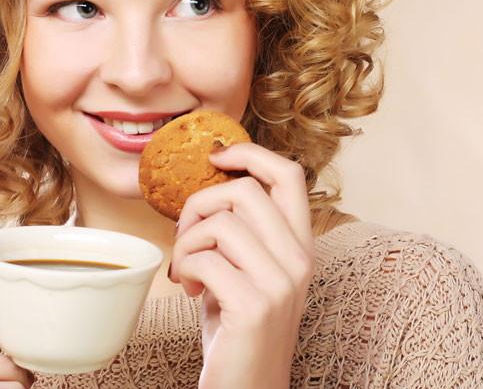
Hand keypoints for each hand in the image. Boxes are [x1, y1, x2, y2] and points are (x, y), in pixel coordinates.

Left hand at [169, 143, 314, 388]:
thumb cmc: (238, 329)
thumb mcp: (248, 272)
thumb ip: (241, 233)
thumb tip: (208, 188)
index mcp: (300, 245)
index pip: (289, 175)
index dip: (250, 153)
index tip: (216, 157)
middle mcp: (299, 260)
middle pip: (244, 190)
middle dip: (198, 205)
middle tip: (186, 237)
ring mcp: (281, 283)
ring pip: (220, 222)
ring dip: (186, 242)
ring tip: (185, 269)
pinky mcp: (255, 306)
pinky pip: (204, 257)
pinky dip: (182, 267)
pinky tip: (186, 288)